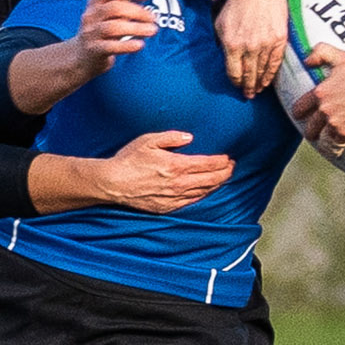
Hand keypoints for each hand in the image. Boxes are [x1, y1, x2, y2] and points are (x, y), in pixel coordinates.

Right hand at [76, 0, 156, 74]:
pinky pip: (110, 47)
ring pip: (113, 27)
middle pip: (114, 8)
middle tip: (154, 18)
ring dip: (136, 28)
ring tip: (153, 30)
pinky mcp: (94, 50)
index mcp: (95, 2)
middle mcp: (90, 15)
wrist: (82, 57)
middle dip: (137, 11)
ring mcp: (91, 33)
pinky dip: (126, 46)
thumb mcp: (110, 9)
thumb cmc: (101, 29)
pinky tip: (140, 45)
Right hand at [97, 131, 233, 212]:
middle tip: (231, 167)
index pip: (209, 164)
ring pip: (204, 192)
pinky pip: (191, 202)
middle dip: (225, 173)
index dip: (222, 161)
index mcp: (177, 165)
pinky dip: (203, 195)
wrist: (113, 184)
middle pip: (212, 180)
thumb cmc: (129, 159)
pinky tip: (205, 191)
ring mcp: (174, 198)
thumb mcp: (149, 140)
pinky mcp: (167, 207)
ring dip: (216, 184)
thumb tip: (190, 138)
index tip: (228, 157)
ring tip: (223, 178)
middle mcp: (179, 184)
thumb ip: (172, 137)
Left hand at [215, 0, 289, 97]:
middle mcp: (248, 47)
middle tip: (248, 95)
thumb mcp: (220, 21)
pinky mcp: (278, 40)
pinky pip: (274, 63)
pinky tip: (267, 81)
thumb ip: (220, 42)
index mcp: (231, 44)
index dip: (235, 82)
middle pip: (248, 75)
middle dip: (247, 87)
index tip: (237, 87)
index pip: (233, 72)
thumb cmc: (238, 2)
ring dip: (259, 84)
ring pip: (261, 71)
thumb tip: (222, 58)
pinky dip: (270, 75)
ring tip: (257, 91)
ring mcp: (265, 44)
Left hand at [292, 45, 344, 155]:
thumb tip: (306, 60)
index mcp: (320, 93)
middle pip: (309, 128)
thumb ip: (322, 52)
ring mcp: (334, 123)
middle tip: (315, 133)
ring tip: (326, 144)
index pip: (299, 109)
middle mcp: (324, 109)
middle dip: (311, 131)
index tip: (302, 116)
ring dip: (323, 142)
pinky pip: (334, 147)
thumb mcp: (343, 57)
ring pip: (320, 140)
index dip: (300, 114)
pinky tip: (337, 151)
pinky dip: (335, 150)